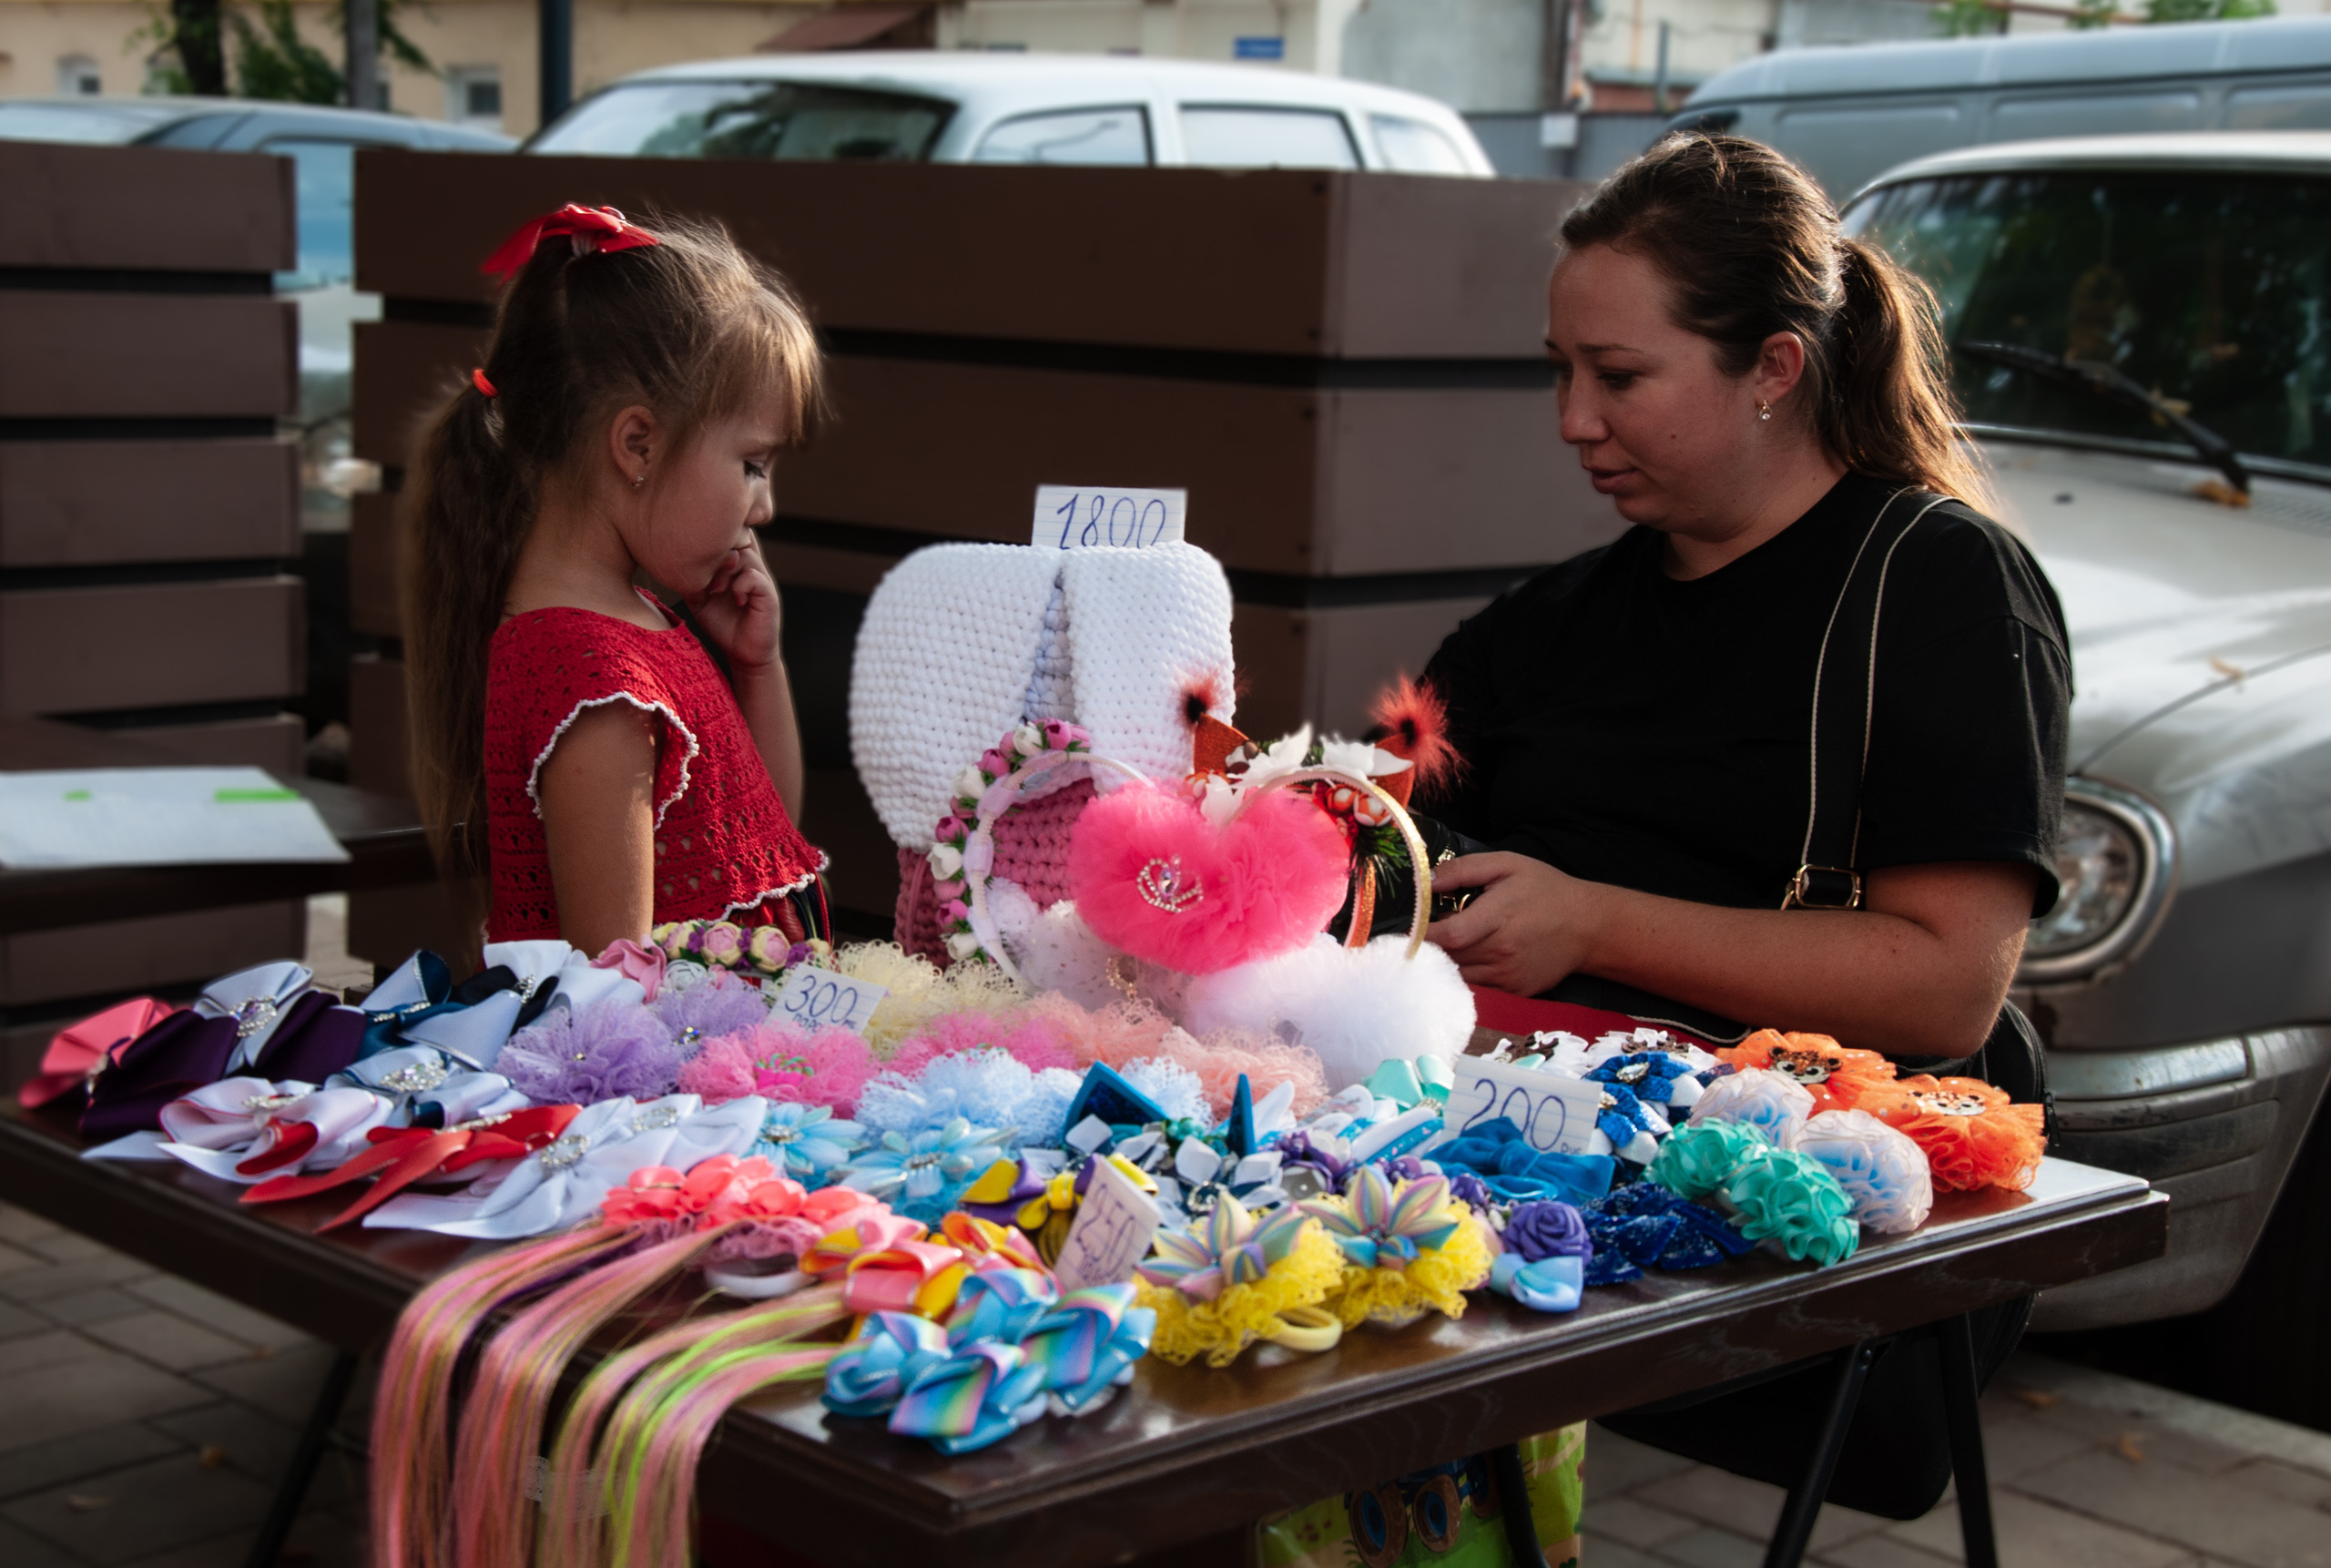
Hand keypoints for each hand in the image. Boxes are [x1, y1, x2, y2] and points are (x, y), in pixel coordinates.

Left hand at [687, 529, 783, 674]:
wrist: (744, 653)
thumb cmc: (723, 624)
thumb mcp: (699, 598)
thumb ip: (692, 579)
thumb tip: (673, 561)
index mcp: (736, 564)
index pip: (730, 535)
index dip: (715, 535)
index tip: (697, 552)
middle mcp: (751, 566)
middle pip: (737, 537)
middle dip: (717, 551)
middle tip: (704, 572)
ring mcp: (761, 578)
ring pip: (744, 555)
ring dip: (725, 570)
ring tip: (717, 589)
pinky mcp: (769, 594)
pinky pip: (754, 577)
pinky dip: (739, 585)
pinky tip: (735, 599)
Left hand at [1425, 852, 1607, 996]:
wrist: (1588, 927)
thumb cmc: (1545, 890)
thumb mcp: (1508, 865)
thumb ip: (1464, 870)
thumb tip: (1428, 882)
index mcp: (1498, 918)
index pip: (1448, 937)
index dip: (1421, 936)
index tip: (1407, 930)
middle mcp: (1501, 953)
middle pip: (1448, 959)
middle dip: (1431, 948)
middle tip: (1427, 932)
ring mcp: (1508, 977)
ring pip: (1459, 976)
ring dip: (1446, 963)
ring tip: (1451, 943)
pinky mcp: (1514, 992)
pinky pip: (1477, 987)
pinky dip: (1466, 974)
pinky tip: (1472, 956)